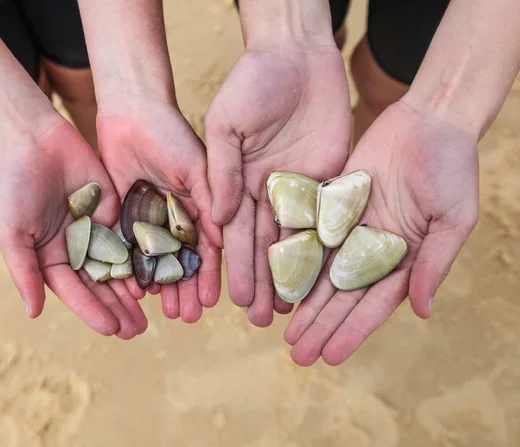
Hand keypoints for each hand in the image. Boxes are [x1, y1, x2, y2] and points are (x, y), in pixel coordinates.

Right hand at [0, 119, 147, 338]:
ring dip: (134, 290)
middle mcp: (78, 249)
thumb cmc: (15, 186)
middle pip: (101, 285)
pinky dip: (144, 255)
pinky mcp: (116, 210)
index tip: (112, 330)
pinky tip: (158, 272)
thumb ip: (25, 271)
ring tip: (151, 313)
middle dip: (118, 308)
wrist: (35, 140)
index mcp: (51, 258)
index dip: (93, 311)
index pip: (75, 292)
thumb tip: (33, 313)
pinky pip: (132, 237)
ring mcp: (98, 230)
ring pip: (121, 266)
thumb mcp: (12, 232)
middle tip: (138, 331)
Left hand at [97, 97, 222, 322]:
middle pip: (183, 262)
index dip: (209, 276)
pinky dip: (133, 270)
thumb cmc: (170, 134)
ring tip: (166, 313)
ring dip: (162, 287)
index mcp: (201, 207)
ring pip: (157, 261)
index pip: (207, 249)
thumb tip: (224, 243)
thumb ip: (210, 201)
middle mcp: (178, 218)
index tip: (211, 302)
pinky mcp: (125, 216)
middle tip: (187, 318)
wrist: (130, 113)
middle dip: (185, 289)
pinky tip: (137, 292)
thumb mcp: (196, 166)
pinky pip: (129, 249)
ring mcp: (152, 219)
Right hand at [205, 44, 350, 325]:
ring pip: (296, 239)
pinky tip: (324, 276)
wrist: (296, 53)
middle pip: (264, 244)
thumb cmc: (252, 81)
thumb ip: (221, 169)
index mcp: (239, 180)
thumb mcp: (225, 122)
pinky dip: (325, 248)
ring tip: (288, 310)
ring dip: (292, 275)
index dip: (234, 265)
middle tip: (259, 320)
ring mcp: (299, 187)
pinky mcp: (329, 178)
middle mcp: (267, 190)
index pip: (234, 232)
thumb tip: (219, 216)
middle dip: (261, 282)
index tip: (231, 299)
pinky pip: (327, 218)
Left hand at [285, 100, 478, 364]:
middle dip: (321, 325)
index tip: (331, 356)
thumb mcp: (453, 218)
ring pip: (322, 271)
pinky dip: (295, 259)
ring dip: (305, 302)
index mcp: (405, 258)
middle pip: (343, 295)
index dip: (352, 330)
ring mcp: (351, 228)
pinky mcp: (333, 204)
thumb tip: (421, 310)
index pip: (374, 303)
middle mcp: (374, 249)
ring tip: (285, 331)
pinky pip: (310, 235)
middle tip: (296, 354)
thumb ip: (434, 263)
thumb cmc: (452, 168)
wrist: (428, 120)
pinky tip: (278, 282)